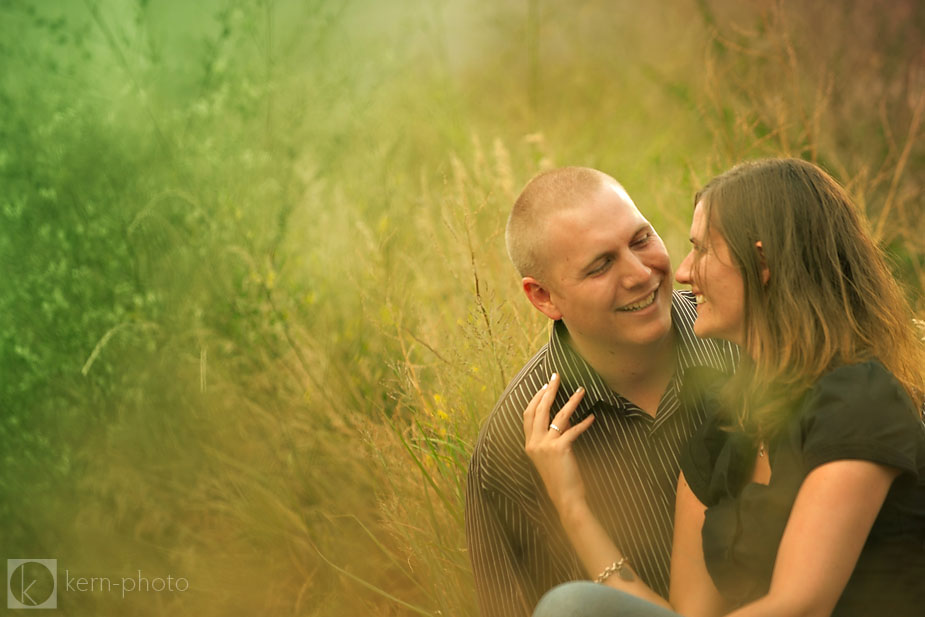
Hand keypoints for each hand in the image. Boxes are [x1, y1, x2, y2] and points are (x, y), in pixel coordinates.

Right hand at [523, 373, 594, 514]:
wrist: (565, 499)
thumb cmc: (560, 479)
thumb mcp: (551, 456)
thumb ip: (554, 437)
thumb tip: (565, 420)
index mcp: (529, 444)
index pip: (528, 414)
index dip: (535, 398)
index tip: (544, 386)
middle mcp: (534, 442)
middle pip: (539, 409)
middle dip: (548, 390)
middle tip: (556, 377)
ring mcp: (545, 445)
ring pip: (557, 415)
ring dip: (570, 401)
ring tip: (581, 390)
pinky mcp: (560, 448)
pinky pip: (573, 430)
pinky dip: (584, 423)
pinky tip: (592, 417)